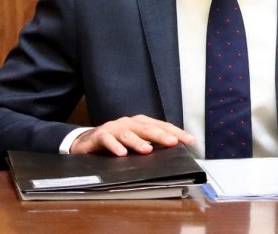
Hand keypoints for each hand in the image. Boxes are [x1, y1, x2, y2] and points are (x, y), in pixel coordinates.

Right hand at [69, 115, 194, 155]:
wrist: (87, 142)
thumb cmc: (115, 142)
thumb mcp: (135, 143)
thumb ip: (151, 145)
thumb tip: (173, 151)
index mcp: (140, 123)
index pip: (161, 126)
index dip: (176, 132)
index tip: (190, 140)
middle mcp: (128, 123)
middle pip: (147, 128)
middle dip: (161, 135)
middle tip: (173, 142)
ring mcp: (114, 128)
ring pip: (127, 134)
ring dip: (138, 142)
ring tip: (147, 150)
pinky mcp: (100, 135)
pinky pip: (108, 140)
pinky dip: (114, 146)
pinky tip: (121, 154)